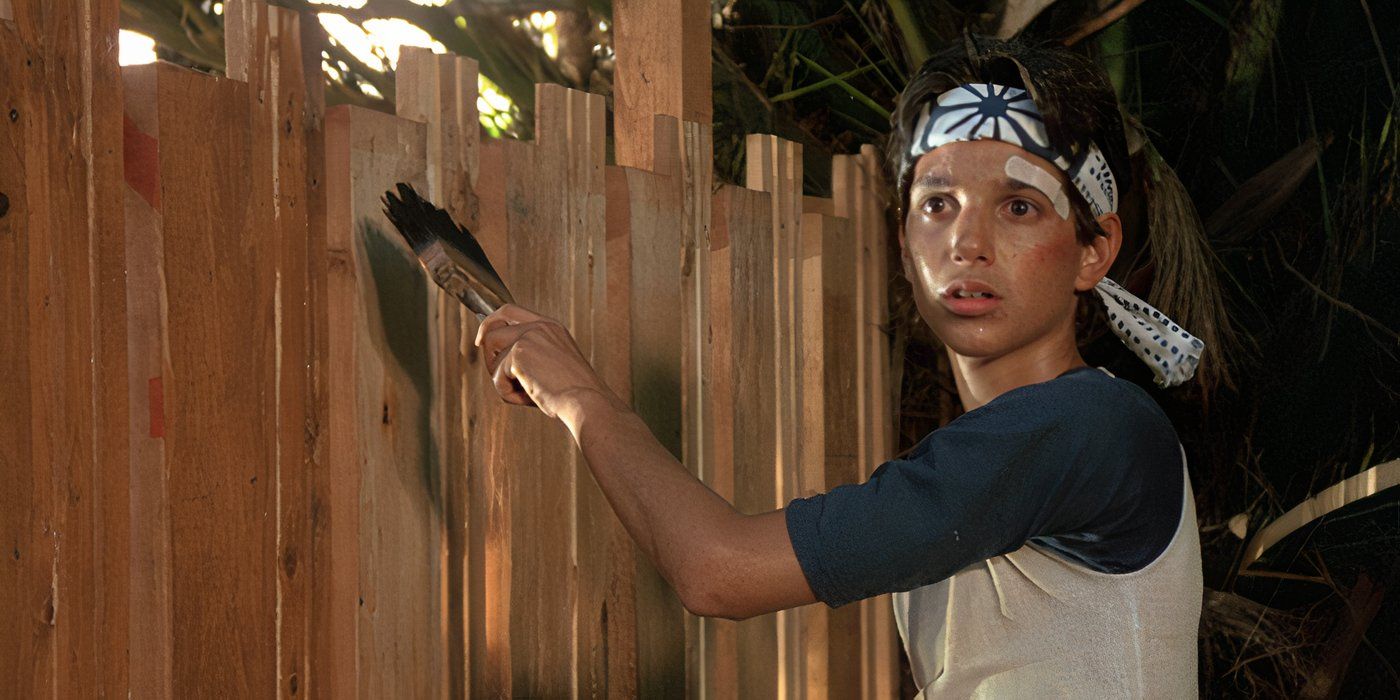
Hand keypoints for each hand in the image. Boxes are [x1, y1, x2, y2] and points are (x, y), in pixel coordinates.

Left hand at [473, 303, 617, 422]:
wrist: (587, 402)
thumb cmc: (574, 393)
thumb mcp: (554, 364)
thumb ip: (531, 354)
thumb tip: (499, 359)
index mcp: (550, 327)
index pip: (510, 310)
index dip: (491, 323)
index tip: (482, 340)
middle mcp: (540, 326)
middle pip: (493, 326)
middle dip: (487, 351)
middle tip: (499, 375)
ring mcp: (529, 336)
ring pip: (492, 354)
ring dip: (502, 379)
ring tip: (525, 394)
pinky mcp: (520, 352)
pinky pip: (497, 376)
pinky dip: (508, 393)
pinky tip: (529, 398)